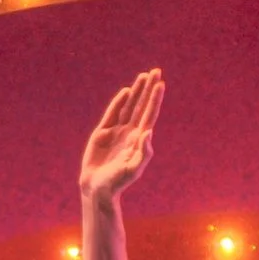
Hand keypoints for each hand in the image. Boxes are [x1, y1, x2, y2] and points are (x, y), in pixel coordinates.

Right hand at [77, 70, 162, 205]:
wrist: (97, 188)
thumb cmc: (117, 182)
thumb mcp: (132, 169)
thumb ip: (143, 153)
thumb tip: (149, 132)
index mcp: (139, 140)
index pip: (149, 115)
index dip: (155, 99)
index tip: (161, 84)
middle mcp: (130, 133)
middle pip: (141, 106)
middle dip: (148, 89)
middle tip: (156, 71)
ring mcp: (117, 132)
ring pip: (129, 106)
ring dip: (137, 91)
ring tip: (144, 76)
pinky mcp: (103, 133)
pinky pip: (113, 113)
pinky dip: (119, 102)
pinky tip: (126, 93)